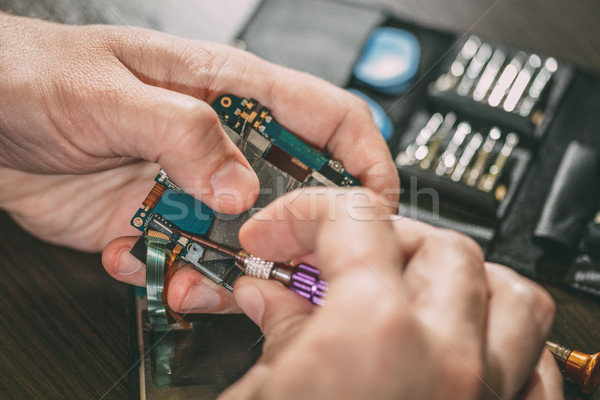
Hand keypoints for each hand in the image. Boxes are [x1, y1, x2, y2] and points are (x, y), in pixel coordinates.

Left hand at [0, 13, 397, 309]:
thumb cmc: (35, 74)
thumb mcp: (111, 93)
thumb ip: (183, 133)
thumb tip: (240, 186)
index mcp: (226, 91)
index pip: (326, 117)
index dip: (364, 157)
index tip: (376, 203)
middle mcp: (218, 144)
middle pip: (295, 192)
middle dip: (296, 234)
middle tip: (271, 260)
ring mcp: (190, 187)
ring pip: (243, 240)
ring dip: (225, 268)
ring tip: (185, 275)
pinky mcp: (158, 222)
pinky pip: (188, 261)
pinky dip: (168, 274)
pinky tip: (130, 256)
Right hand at [219, 188, 561, 399]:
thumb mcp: (260, 392)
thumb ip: (277, 330)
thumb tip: (270, 294)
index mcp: (377, 339)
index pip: (354, 222)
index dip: (305, 213)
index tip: (280, 232)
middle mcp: (449, 363)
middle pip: (439, 245)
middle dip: (378, 237)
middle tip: (336, 258)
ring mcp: (483, 396)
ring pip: (511, 295)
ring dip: (460, 277)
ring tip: (411, 286)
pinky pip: (533, 368)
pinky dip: (502, 344)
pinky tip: (459, 346)